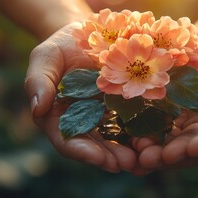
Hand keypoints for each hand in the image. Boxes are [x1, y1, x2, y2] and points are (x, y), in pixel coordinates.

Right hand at [24, 23, 147, 174]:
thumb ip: (38, 81)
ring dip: (133, 151)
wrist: (89, 32)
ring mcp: (108, 116)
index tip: (100, 159)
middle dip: (114, 157)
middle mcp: (85, 123)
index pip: (68, 142)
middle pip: (97, 146)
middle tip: (132, 164)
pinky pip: (137, 121)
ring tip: (148, 157)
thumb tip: (37, 108)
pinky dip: (146, 131)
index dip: (84, 152)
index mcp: (60, 119)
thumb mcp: (46, 57)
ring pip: (119, 139)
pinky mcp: (127, 105)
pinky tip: (160, 136)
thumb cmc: (62, 46)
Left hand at [132, 25, 197, 168]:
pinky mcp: (166, 116)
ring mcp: (185, 124)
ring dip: (155, 153)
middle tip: (154, 159)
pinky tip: (127, 141)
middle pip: (193, 148)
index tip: (193, 147)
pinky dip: (142, 138)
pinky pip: (154, 130)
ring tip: (138, 154)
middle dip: (174, 155)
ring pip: (171, 145)